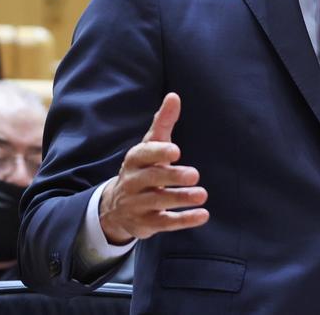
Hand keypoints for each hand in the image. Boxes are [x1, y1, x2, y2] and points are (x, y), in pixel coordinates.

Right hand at [98, 92, 208, 243]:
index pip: (143, 154)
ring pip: (158, 201)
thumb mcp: (150, 146)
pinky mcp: (146, 224)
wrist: (116, 206)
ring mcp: (137, 205)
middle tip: (195, 174)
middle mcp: (132, 182)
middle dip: (172, 176)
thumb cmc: (142, 168)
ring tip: (202, 195)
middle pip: (151, 178)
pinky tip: (203, 215)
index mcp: (134, 160)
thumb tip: (174, 96)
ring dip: (181, 199)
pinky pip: (165, 223)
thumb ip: (163, 123)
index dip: (158, 152)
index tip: (176, 150)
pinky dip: (183, 220)